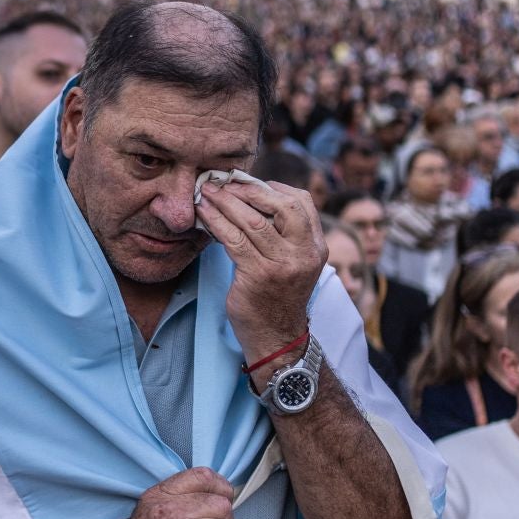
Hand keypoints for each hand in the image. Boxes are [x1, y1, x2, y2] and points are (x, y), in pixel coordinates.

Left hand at [196, 177, 325, 370]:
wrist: (276, 337)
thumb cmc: (276, 297)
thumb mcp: (291, 262)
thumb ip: (281, 235)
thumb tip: (248, 199)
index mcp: (316, 246)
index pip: (302, 202)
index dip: (273, 186)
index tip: (246, 181)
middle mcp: (305, 253)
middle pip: (281, 205)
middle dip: (248, 189)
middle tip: (223, 182)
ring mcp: (283, 264)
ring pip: (252, 221)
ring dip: (225, 202)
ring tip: (206, 192)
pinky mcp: (259, 275)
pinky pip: (233, 239)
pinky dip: (215, 222)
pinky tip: (203, 214)